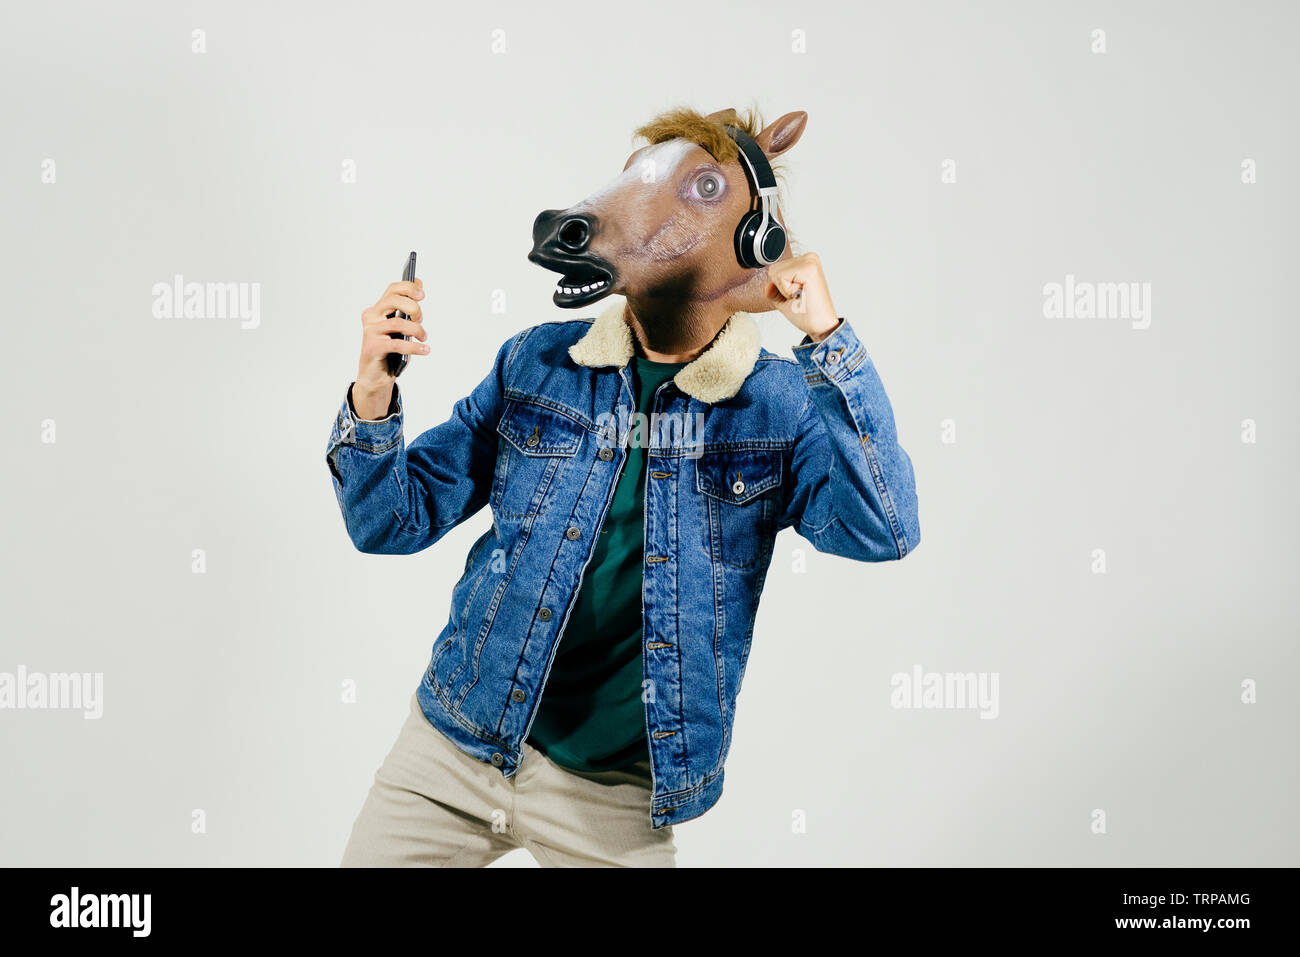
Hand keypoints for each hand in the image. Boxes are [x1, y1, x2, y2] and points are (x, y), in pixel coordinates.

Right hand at [353, 277, 427, 418]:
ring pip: (398, 323)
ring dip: (416, 329)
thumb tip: (418, 298)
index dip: (409, 287)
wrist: (375, 376)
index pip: (393, 290)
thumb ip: (406, 315)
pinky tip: (424, 350)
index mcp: (378, 310)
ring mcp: (370, 332)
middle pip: (394, 300)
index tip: (422, 293)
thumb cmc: (390, 352)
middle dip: (414, 308)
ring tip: (424, 338)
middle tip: (421, 319)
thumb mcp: (401, 331)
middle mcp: (371, 317)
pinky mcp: (372, 347)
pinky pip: (397, 344)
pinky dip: (414, 347)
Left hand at [764, 252, 840, 341]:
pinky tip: (802, 294)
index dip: (781, 287)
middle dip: (781, 288)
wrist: (821, 326)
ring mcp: (809, 262)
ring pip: (775, 272)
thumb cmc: (807, 314)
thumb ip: (773, 290)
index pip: (775, 269)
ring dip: (785, 289)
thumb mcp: (783, 299)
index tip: (798, 295)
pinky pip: (781, 277)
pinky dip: (787, 291)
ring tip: (801, 295)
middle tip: (800, 296)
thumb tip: (767, 286)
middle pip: (773, 269)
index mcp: (806, 262)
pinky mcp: (808, 269)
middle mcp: (809, 258)